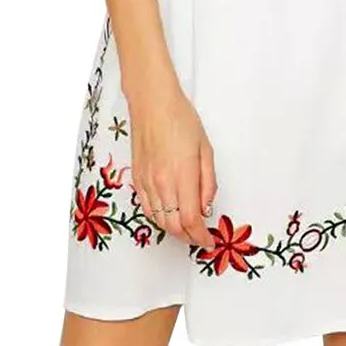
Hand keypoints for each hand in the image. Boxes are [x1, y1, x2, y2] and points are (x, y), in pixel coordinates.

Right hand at [128, 80, 216, 249]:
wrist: (152, 104)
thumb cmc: (182, 120)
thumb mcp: (206, 149)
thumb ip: (208, 182)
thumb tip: (206, 207)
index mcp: (182, 175)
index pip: (191, 219)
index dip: (200, 236)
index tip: (208, 241)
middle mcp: (161, 183)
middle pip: (173, 226)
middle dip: (188, 237)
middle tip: (200, 237)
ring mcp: (146, 182)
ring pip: (159, 220)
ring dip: (174, 230)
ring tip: (187, 228)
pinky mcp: (136, 179)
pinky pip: (146, 209)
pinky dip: (159, 218)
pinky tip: (168, 216)